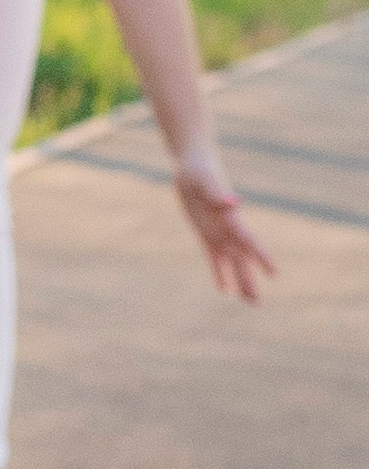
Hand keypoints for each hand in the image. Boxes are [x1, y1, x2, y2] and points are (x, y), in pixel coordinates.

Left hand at [173, 152, 276, 300]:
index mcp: (230, 217)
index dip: (260, 257)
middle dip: (249, 279)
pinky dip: (219, 273)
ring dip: (239, 281)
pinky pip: (213, 257)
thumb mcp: (205, 180)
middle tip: (258, 303)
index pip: (248, 241)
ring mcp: (218, 232)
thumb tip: (235, 202)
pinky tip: (225, 290)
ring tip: (250, 301)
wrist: (194, 165)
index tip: (274, 273)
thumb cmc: (200, 170)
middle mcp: (227, 228)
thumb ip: (219, 193)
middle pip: (241, 258)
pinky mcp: (205, 233)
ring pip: (231, 262)